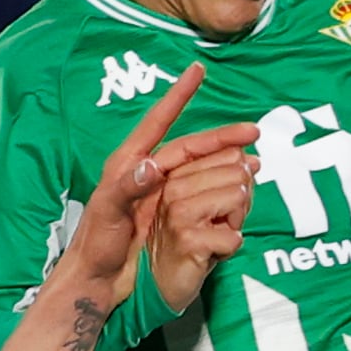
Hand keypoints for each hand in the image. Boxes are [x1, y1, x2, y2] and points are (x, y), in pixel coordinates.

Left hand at [51, 61, 256, 316]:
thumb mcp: (108, 214)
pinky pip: (201, 194)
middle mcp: (149, 172)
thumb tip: (154, 165)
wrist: (97, 280)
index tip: (198, 70)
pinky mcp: (170, 214)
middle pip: (191, 147)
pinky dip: (221, 188)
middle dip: (222, 138)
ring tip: (253, 161)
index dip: (179, 95)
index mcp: (130, 163)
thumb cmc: (96, 246)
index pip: (160, 123)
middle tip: (254, 132)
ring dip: (227, 162)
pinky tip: (240, 188)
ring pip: (200, 168)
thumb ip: (128, 187)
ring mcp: (161, 193)